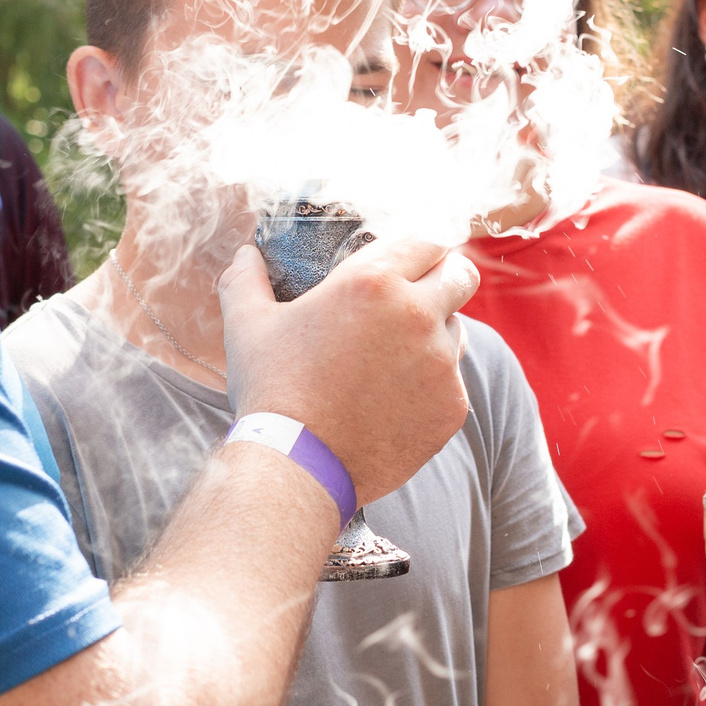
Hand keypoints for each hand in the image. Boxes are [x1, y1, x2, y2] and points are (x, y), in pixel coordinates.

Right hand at [219, 237, 479, 503]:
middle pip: (461, 275)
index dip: (424, 246)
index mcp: (373, 282)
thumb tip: (244, 255)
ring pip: (457, 330)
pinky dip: (431, 384)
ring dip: (436, 332)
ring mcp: (440, 363)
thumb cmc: (272, 390)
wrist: (298, 466)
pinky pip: (453, 381)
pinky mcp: (452, 406)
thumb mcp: (247, 326)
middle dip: (446, 277)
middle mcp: (417, 315)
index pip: (428, 239)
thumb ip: (245, 280)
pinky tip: (394, 398)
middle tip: (422, 293)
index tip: (415, 258)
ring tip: (395, 355)